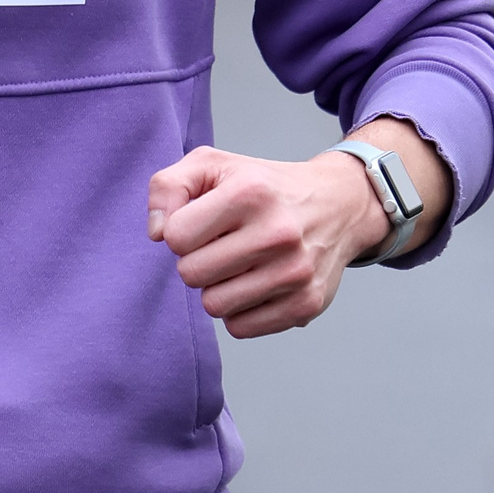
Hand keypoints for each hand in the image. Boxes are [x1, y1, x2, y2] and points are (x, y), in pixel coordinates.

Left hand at [145, 119, 446, 338]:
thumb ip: (168, 186)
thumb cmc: (262, 186)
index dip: (179, 232)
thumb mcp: (211, 164)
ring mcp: (296, 272)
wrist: (337, 204)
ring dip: (217, 288)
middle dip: (196, 261)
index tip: (200, 222)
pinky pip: (242, 328)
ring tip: (239, 264)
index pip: (175, 237)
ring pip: (215, 306)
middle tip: (220, 245)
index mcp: (249, 192)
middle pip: (192, 275)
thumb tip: (156, 233)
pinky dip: (240, 310)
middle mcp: (277, 232)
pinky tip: (256, 284)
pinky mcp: (307, 304)